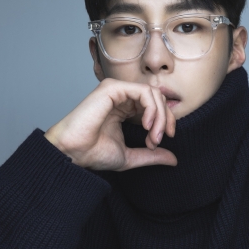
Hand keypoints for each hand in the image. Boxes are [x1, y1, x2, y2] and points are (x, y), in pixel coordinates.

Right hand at [44, 78, 177, 170]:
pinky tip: (146, 125)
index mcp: (125, 108)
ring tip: (152, 136)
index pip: (155, 105)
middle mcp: (121, 97)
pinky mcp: (112, 88)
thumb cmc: (93, 153)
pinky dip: (151, 108)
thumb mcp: (131, 156)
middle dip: (165, 119)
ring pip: (153, 93)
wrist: (74, 153)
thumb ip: (152, 155)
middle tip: (159, 139)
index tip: (164, 140)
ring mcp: (116, 90)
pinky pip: (143, 91)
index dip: (165, 121)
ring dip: (159, 116)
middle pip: (158, 97)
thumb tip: (174, 160)